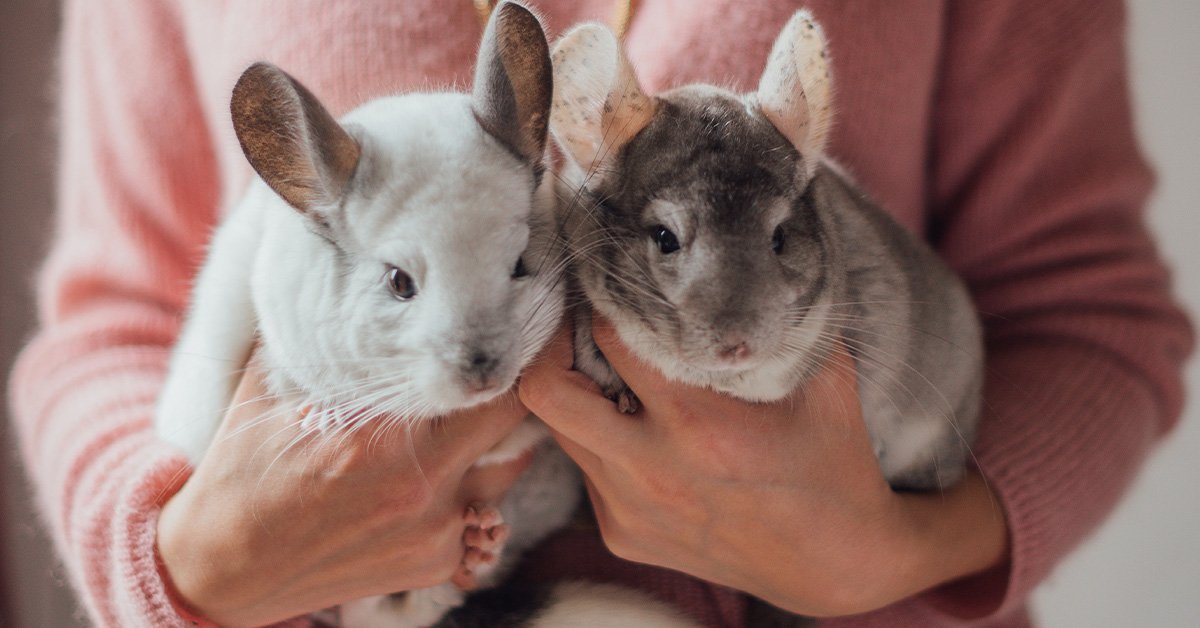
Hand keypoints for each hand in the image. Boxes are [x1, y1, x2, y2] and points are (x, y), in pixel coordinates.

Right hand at [157, 357, 531, 626]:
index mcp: (381, 439)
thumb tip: (349, 266)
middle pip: (516, 427)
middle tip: (507, 365)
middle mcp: (420, 490)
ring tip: (465, 418)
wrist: (223, 568)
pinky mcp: (436, 564)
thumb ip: (325, 336)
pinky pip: (480, 513)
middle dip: (512, 393)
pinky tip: (432, 476)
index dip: (515, 351)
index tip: (524, 323)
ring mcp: (434, 534)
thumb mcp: (272, 386)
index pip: (488, 385)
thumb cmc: (245, 470)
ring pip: (506, 471)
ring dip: (493, 441)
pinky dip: (467, 489)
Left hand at [518, 318, 1007, 615]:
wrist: (836, 565)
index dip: (604, 299)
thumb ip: (786, 315)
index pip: (610, 338)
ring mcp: (630, 509)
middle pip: (546, 391)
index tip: (611, 280)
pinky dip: (600, 441)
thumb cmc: (834, 460)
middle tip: (576, 325)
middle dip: (550, 347)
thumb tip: (764, 247)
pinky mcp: (623, 535)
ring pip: (561, 431)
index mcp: (700, 426)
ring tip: (613, 375)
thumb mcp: (826, 376)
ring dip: (579, 395)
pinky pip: (586, 469)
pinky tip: (641, 431)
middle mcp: (652, 471)